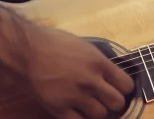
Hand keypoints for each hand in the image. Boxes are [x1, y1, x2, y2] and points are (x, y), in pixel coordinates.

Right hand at [16, 25, 134, 117]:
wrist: (27, 51)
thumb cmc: (53, 42)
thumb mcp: (83, 46)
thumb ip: (98, 60)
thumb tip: (110, 72)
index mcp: (99, 62)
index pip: (126, 84)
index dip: (124, 88)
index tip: (119, 88)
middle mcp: (91, 81)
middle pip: (117, 103)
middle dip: (113, 102)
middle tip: (105, 98)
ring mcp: (76, 96)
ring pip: (100, 114)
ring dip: (97, 110)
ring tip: (89, 104)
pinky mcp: (59, 108)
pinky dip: (80, 118)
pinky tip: (76, 111)